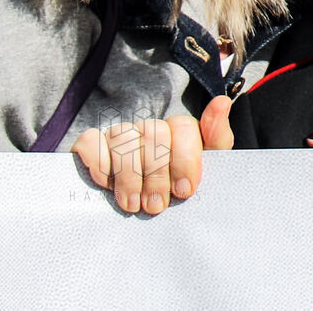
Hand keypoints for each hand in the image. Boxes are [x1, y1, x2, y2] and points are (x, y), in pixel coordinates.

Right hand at [71, 95, 233, 213]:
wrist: (143, 211)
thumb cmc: (178, 189)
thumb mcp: (206, 167)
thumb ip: (216, 136)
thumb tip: (222, 101)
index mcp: (179, 130)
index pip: (183, 127)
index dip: (184, 159)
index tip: (184, 191)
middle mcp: (148, 128)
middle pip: (153, 134)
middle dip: (156, 174)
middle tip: (156, 205)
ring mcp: (120, 134)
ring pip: (123, 137)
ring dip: (128, 175)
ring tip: (133, 204)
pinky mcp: (93, 145)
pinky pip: (91, 141)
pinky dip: (98, 161)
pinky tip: (106, 184)